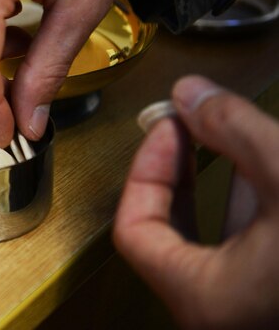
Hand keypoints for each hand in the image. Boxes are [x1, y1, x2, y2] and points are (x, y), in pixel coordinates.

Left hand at [114, 75, 278, 327]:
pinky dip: (265, 202)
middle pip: (176, 234)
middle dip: (184, 171)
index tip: (168, 128)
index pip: (136, 229)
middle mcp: (228, 313)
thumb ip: (232, 129)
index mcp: (207, 298)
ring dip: (231, 181)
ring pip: (228, 239)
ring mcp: (261, 309)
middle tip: (190, 126)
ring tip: (235, 131)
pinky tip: (272, 165)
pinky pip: (263, 248)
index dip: (146, 170)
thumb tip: (191, 94)